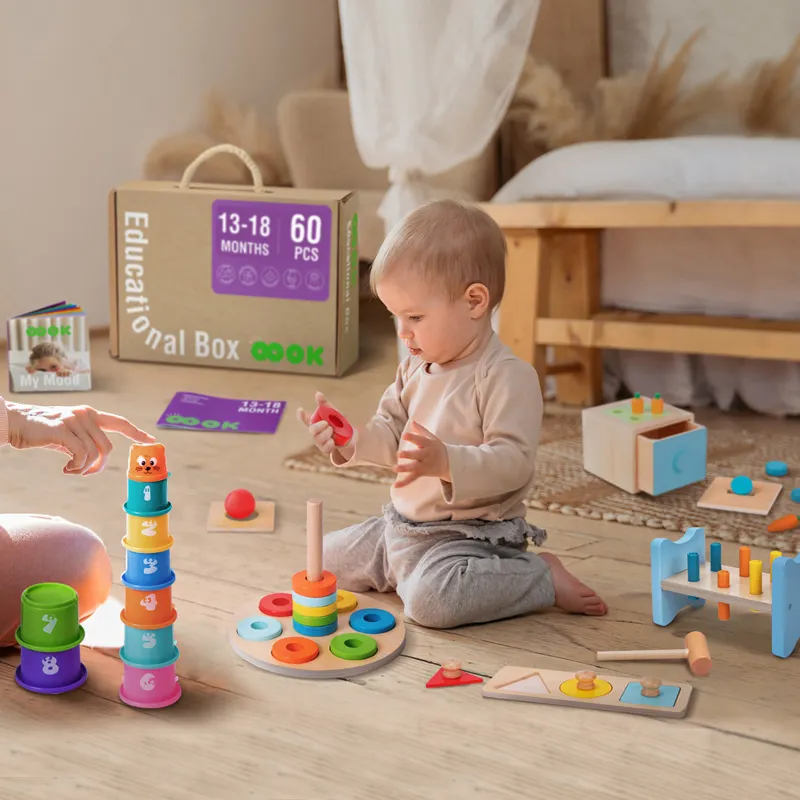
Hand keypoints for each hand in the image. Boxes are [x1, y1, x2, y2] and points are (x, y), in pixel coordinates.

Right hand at [6, 402, 155, 475]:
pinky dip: (77, 467)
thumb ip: (85, 439)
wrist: (15, 423)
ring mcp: (75, 420)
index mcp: (90, 414)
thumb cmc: (42, 432)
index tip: (151, 440)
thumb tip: (97, 457)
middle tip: (85, 473)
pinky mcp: (63, 429)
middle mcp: (86, 414)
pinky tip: (66, 468)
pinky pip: (81, 454)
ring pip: (95, 453)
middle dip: (99, 466)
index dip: (136, 432)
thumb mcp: (69, 434)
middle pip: (107, 447)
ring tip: (72, 470)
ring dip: (85, 468)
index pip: (119, 422)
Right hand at [297, 392, 353, 457]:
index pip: (305, 419)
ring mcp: (319, 441)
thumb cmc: (337, 422)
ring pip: (318, 439)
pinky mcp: (325, 449)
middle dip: (319, 426)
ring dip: (326, 434)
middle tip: (327, 423)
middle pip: (311, 430)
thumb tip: (317, 393)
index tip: (300, 409)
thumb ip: (324, 404)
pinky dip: (330, 443)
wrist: (349, 436)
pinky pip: (325, 448)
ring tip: (332, 430)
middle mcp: (315, 432)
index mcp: (315, 422)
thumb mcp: (332, 412)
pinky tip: (333, 441)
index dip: (301, 415)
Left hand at [394, 420, 449, 487]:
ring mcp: (424, 465)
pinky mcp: (422, 473)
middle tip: (399, 454)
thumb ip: (421, 430)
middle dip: (409, 455)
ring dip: (405, 469)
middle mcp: (427, 455)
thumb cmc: (437, 448)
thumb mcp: (432, 437)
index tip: (404, 435)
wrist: (450, 463)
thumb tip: (412, 421)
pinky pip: (412, 479)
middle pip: (417, 455)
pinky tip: (395, 485)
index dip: (412, 437)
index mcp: (428, 444)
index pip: (420, 440)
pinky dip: (404, 483)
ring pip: (414, 468)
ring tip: (395, 468)